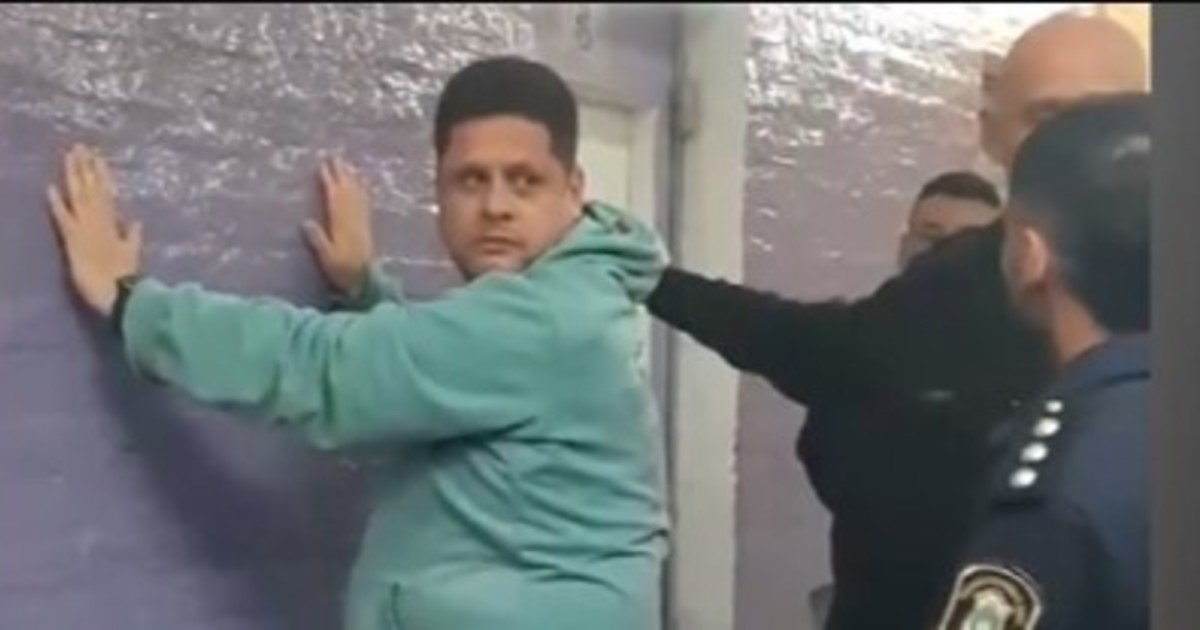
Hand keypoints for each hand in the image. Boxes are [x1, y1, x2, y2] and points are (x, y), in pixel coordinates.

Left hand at [47, 145, 142, 317]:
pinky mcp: (73, 238)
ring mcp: (86, 227)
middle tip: (82, 146)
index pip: (107, 191)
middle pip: (92, 187)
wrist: (118, 292)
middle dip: (86, 166)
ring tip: (70, 156)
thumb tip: (137, 222)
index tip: (97, 156)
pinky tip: (50, 188)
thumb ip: (133, 236)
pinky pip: (63, 217)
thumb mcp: (133, 252)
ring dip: (74, 175)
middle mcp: (100, 219)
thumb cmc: (126, 276)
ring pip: (79, 195)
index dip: (101, 173)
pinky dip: (57, 203)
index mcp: (114, 222)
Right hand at [303, 156, 374, 296]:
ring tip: (347, 163)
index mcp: (341, 223)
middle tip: (334, 155)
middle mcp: (353, 218)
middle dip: (340, 172)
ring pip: (357, 193)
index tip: (322, 164)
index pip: (333, 196)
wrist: (367, 280)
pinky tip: (362, 183)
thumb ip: (317, 240)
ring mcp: (361, 220)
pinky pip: (365, 202)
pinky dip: (363, 189)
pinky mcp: (367, 225)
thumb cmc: (343, 271)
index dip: (328, 179)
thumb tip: (305, 222)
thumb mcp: (326, 258)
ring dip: (352, 177)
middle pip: (346, 190)